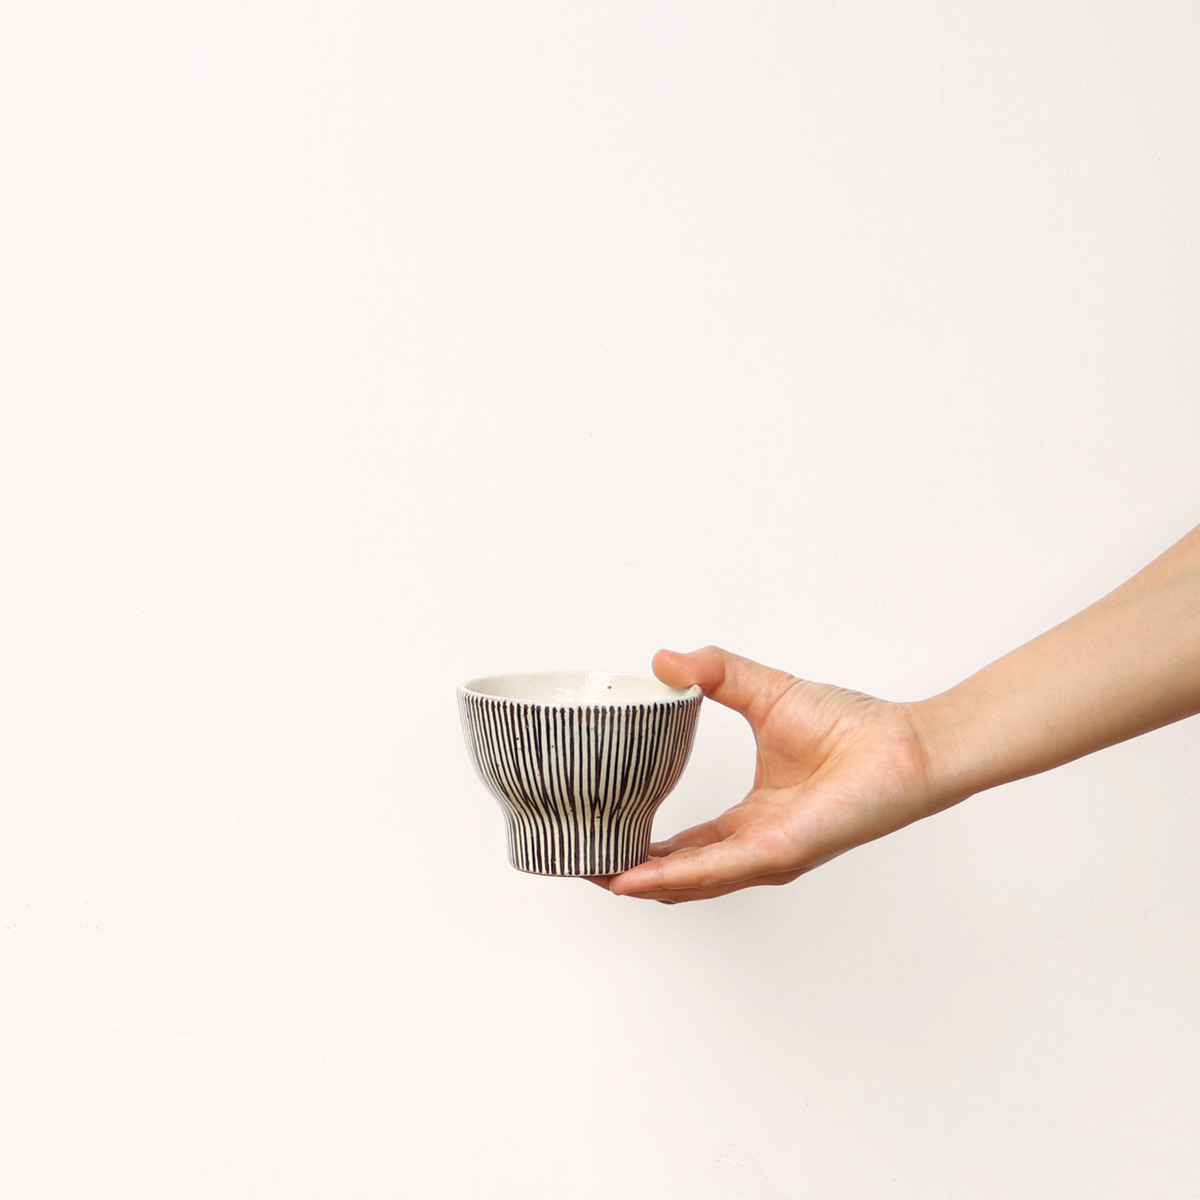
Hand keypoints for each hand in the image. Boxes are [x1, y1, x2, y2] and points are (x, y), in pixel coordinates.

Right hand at [600, 646, 944, 902]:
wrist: (903, 743)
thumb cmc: (850, 726)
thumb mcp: (763, 692)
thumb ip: (714, 674)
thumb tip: (665, 660)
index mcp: (750, 820)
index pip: (683, 847)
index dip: (639, 848)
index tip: (598, 834)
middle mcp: (754, 847)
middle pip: (677, 876)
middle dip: (626, 875)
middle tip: (579, 862)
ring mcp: (766, 856)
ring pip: (687, 883)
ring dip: (637, 883)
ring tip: (591, 874)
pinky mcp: (780, 851)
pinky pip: (715, 870)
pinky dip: (671, 876)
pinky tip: (634, 876)